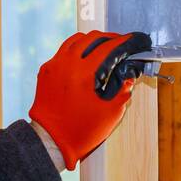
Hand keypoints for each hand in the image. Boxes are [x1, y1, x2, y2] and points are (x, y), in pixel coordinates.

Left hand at [28, 30, 151, 169]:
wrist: (50, 142)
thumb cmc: (80, 131)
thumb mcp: (111, 112)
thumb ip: (124, 90)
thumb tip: (129, 75)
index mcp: (83, 72)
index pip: (109, 47)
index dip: (126, 42)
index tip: (135, 40)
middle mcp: (66, 64)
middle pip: (92, 38)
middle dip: (110, 38)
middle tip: (122, 44)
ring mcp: (53, 66)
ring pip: (75, 41)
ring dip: (92, 41)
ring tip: (103, 48)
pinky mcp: (45, 72)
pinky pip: (63, 52)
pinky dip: (76, 51)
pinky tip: (84, 61)